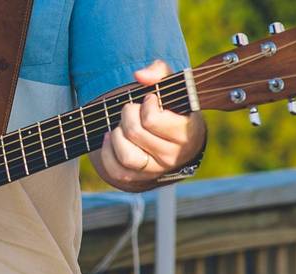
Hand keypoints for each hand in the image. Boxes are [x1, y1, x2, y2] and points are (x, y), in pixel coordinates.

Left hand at [95, 60, 206, 190]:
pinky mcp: (140, 179)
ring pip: (127, 156)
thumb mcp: (172, 86)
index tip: (150, 100)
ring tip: (121, 125)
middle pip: (135, 133)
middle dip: (127, 115)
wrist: (175, 136)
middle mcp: (174, 156)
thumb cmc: (171, 107)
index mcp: (187, 133)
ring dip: (117, 135)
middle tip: (132, 109)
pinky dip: (107, 153)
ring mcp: (157, 170)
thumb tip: (140, 75)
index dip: (146, 104)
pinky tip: (110, 138)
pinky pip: (116, 171)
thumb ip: (160, 72)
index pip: (152, 119)